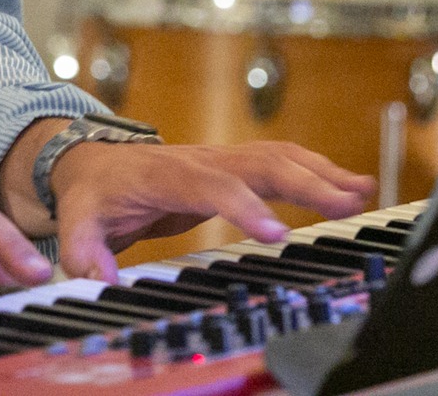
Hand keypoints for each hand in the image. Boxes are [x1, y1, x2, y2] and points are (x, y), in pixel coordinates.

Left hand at [47, 140, 374, 281]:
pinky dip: (316, 170)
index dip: (246, 205)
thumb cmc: (93, 193)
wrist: (95, 161)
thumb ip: (83, 250)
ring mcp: (221, 158)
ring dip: (320, 172)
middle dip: (305, 182)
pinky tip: (348, 186)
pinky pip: (280, 162)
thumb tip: (100, 279)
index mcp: (166, 173)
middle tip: (347, 204)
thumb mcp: (77, 220)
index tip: (277, 234)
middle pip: (260, 162)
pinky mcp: (234, 166)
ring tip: (361, 192)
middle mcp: (202, 158)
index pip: (212, 184)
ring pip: (277, 157)